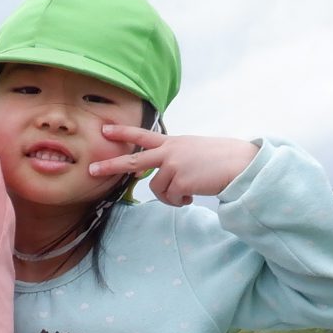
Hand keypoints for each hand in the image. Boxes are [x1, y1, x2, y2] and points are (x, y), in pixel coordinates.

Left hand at [90, 129, 259, 205]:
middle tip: (92, 169)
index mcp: (173, 142)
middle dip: (111, 165)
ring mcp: (173, 165)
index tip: (104, 130)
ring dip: (170, 196)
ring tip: (186, 193)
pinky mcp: (179, 181)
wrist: (240, 164)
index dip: (123, 132)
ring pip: (157, 189)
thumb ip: (174, 157)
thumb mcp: (193, 150)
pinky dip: (180, 202)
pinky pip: (171, 199)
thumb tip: (158, 176)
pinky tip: (193, 196)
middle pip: (133, 160)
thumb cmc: (220, 160)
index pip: (143, 135)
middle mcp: (169, 151)